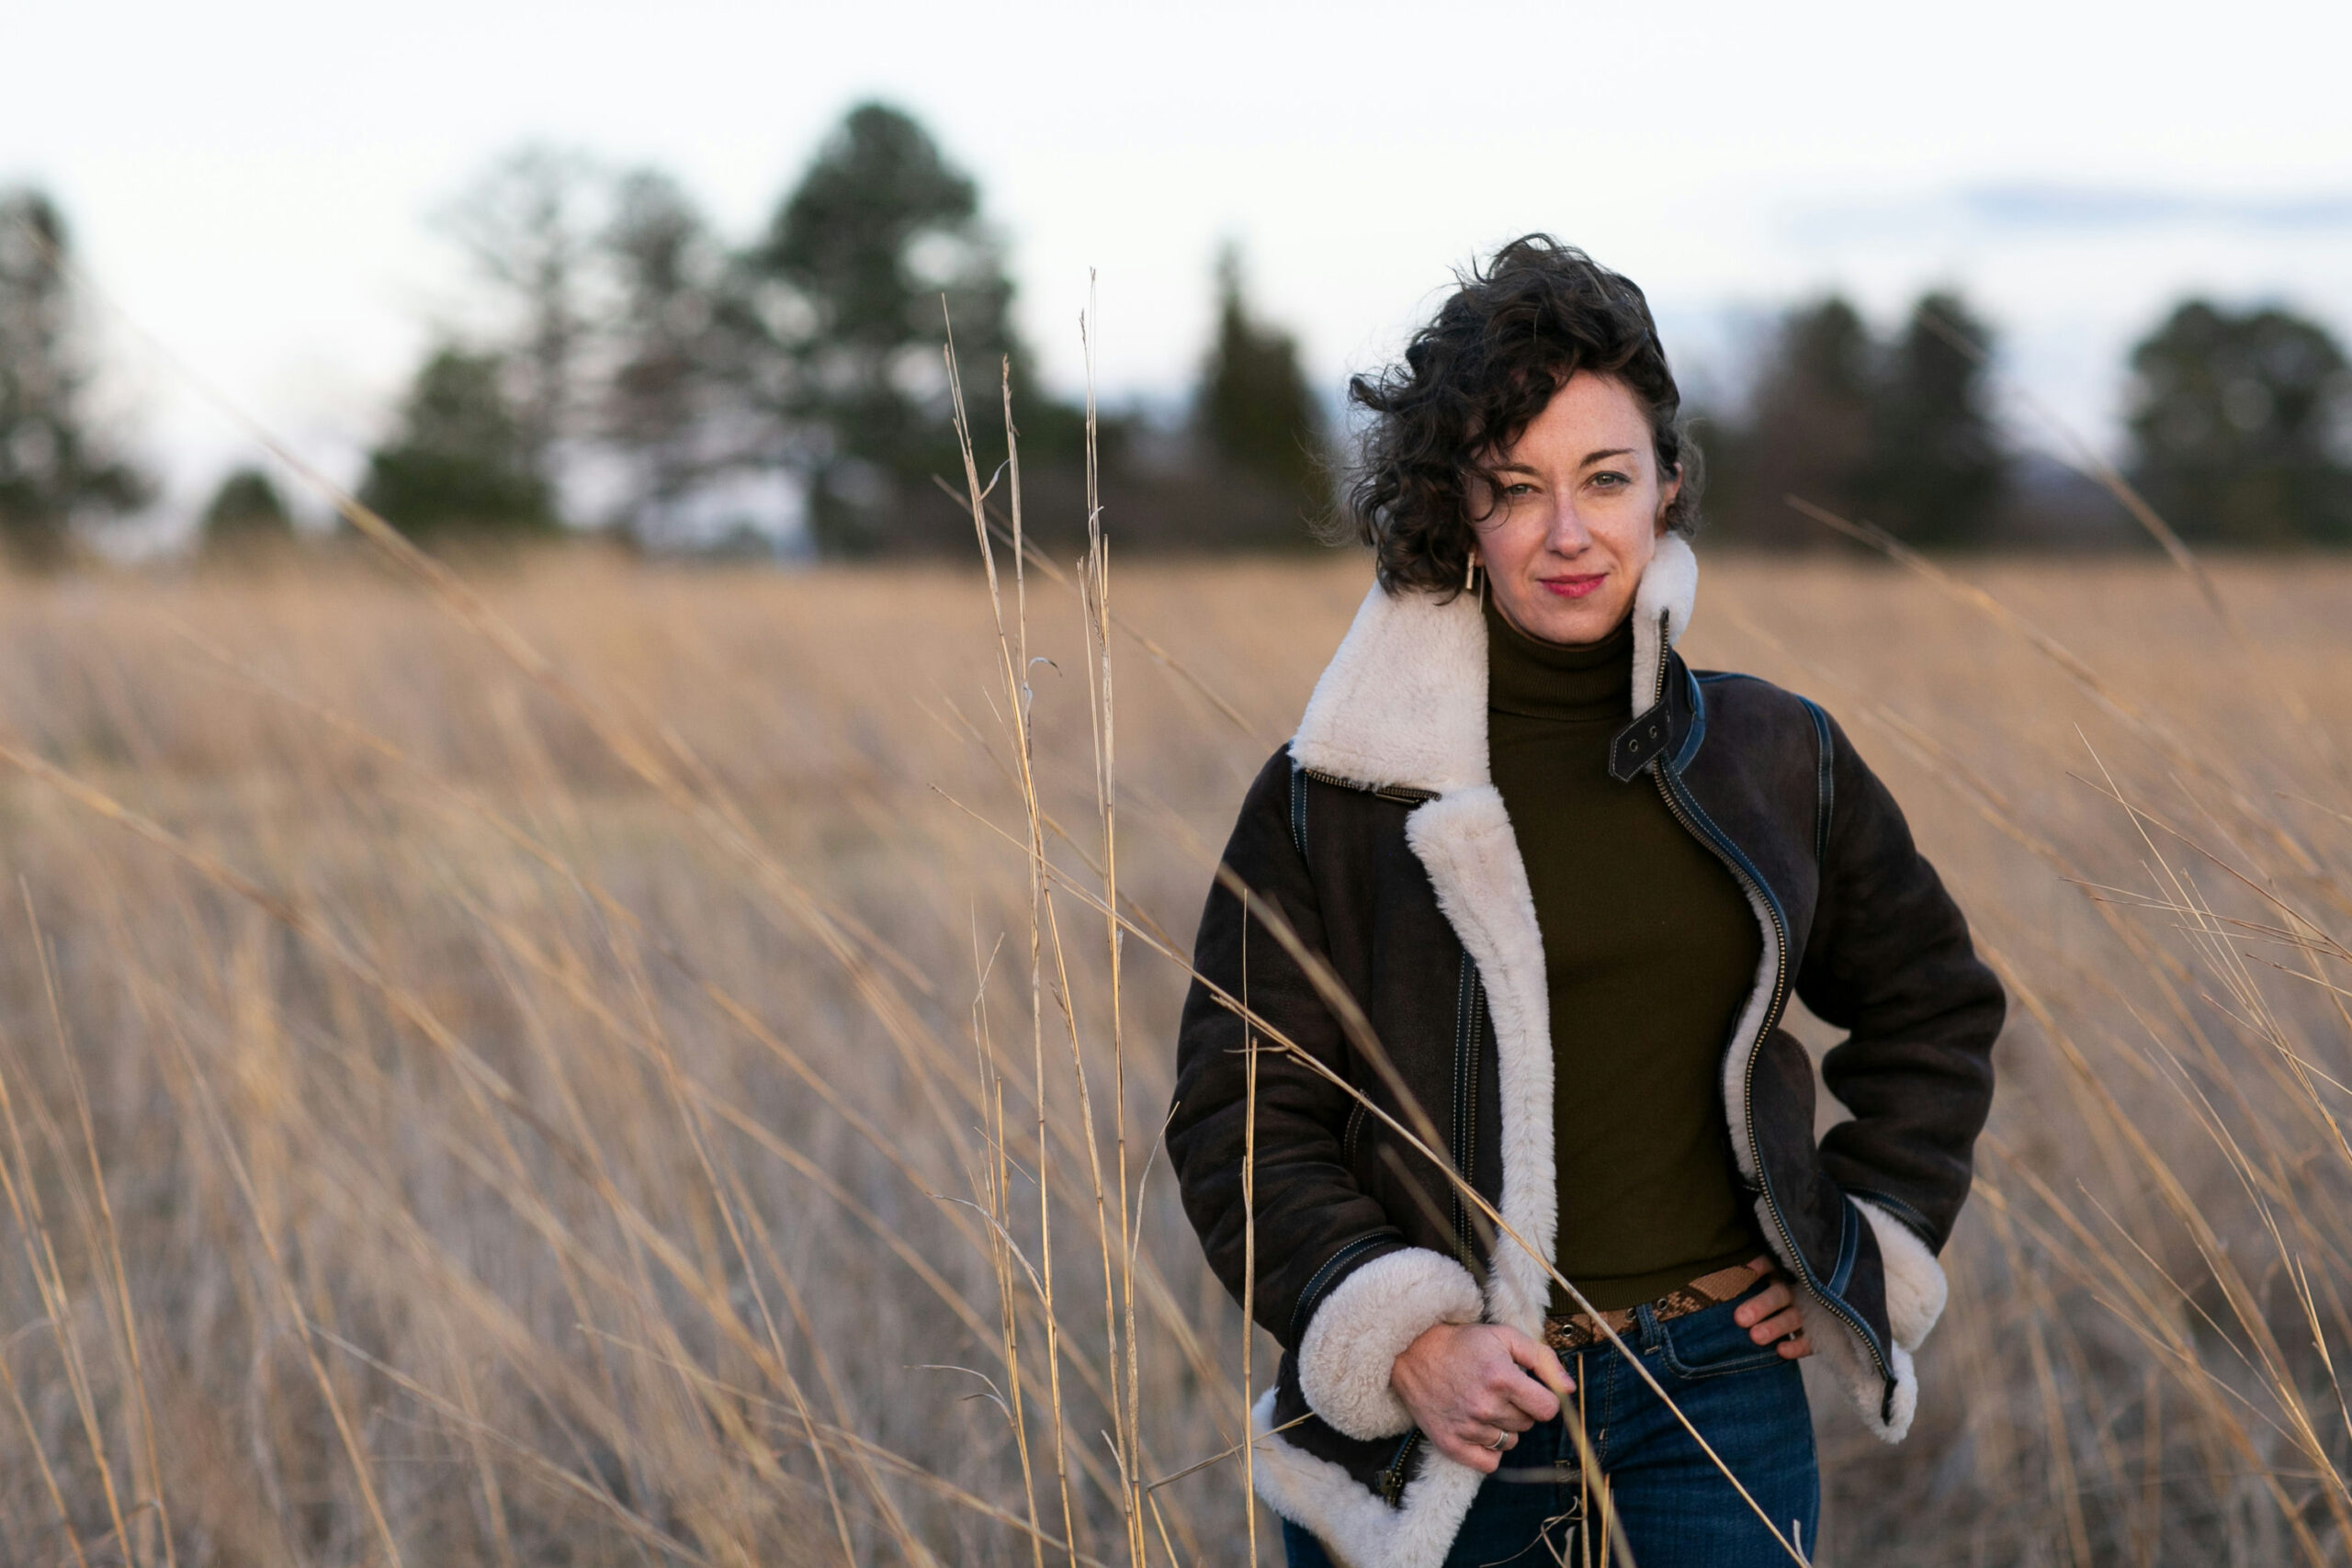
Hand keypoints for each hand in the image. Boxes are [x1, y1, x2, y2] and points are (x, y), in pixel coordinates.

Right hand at [1388, 1322, 1571, 1472]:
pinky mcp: (1451, 1444)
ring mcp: (1467, 1428)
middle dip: (1520, 1408)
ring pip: (1510, 1442)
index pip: (1547, 1409)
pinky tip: (1480, 1428)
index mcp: (1501, 1378)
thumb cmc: (1463, 1344)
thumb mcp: (1505, 1337)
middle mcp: (1484, 1406)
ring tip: (1484, 1404)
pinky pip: (1489, 1463)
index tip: (1531, 1391)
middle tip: (1499, 1390)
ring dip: (1504, 1427)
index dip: (1544, 1399)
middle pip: (1527, 1425)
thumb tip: (1568, 1387)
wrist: (1413, 1353)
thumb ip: (1542, 1359)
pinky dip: (1489, 1449)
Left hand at [1732, 1256, 1813, 1358]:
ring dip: (1775, 1327)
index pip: (1771, 1265)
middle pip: (1779, 1295)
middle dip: (1761, 1306)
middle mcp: (1794, 1290)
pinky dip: (1796, 1347)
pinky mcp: (1815, 1335)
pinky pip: (1808, 1342)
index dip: (1761, 1266)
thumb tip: (1738, 1270)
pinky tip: (1781, 1350)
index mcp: (1780, 1273)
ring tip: (1755, 1336)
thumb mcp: (1763, 1278)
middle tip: (1740, 1318)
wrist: (1812, 1314)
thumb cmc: (1767, 1294)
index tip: (1747, 1271)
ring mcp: (1807, 1313)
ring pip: (1792, 1318)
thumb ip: (1750, 1274)